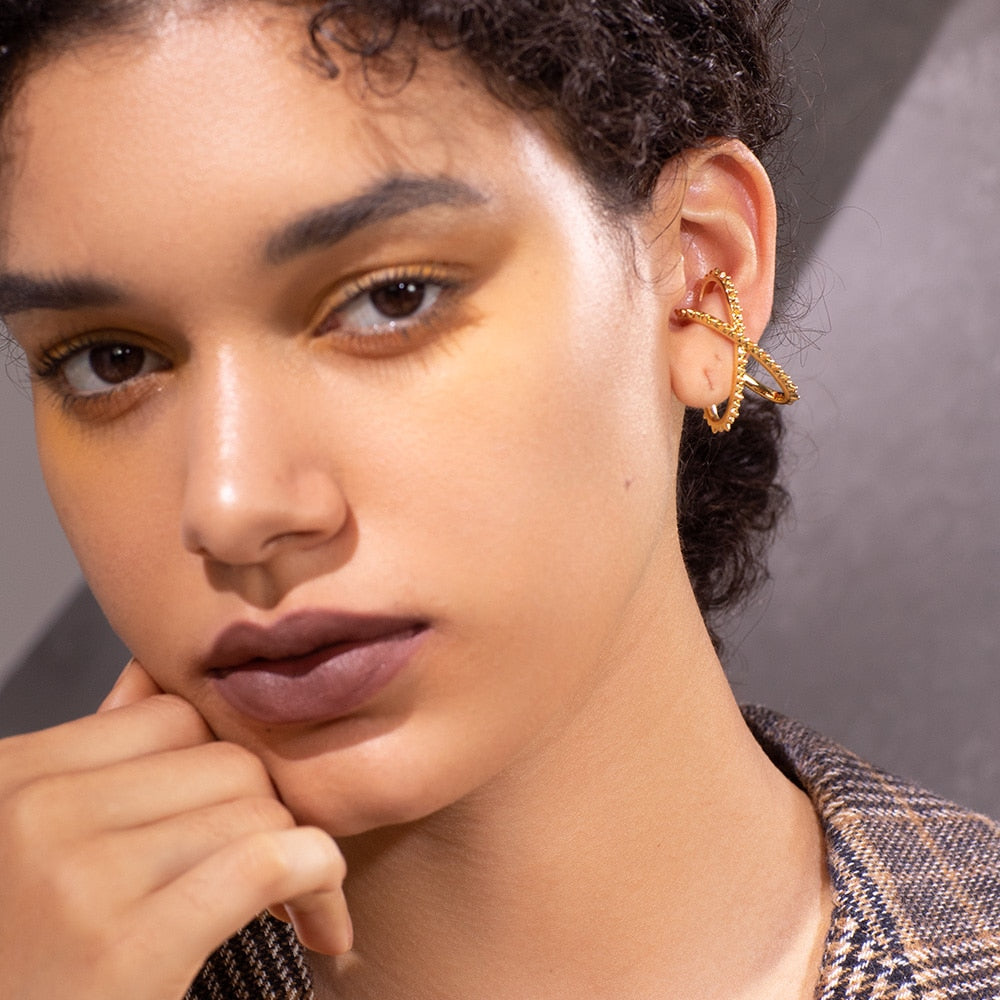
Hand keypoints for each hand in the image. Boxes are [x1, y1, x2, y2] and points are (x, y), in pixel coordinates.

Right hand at [0, 660, 350, 999]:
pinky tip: (321, 922)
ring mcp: (74, 876)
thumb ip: (91, 766)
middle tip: (279, 871)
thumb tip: (147, 673)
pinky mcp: (124, 947)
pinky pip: (264, 861)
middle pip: (222, 760)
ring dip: (301, 854)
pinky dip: (318, 880)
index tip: (240, 818)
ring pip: (253, 807)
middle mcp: (33, 811)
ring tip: (296, 904)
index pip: (171, 716)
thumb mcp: (34, 847)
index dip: (222, 764)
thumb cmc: (30, 959)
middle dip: (267, 813)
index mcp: (11, 776)